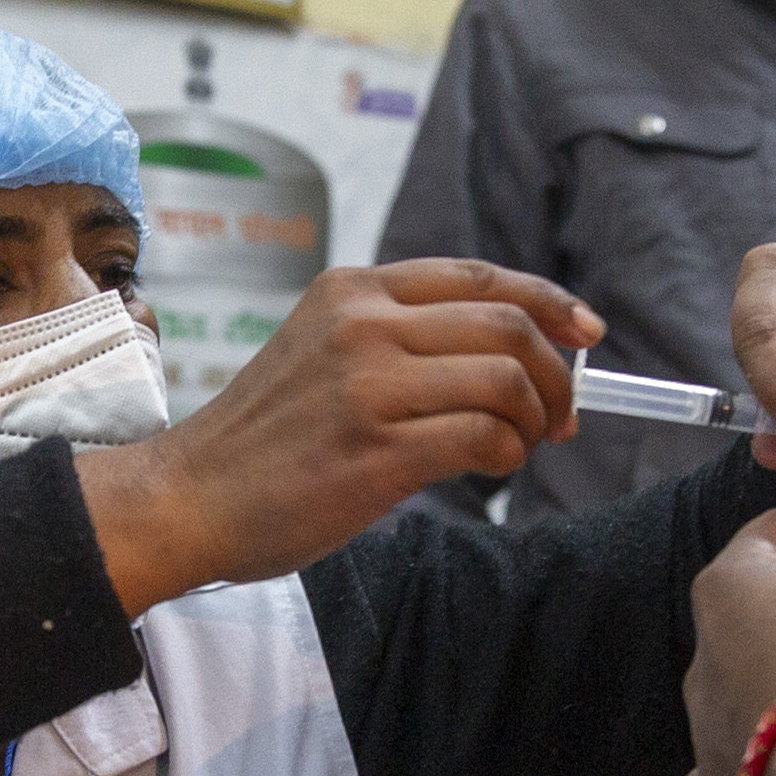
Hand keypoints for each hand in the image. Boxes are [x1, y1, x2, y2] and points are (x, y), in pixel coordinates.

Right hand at [77, 260, 600, 610]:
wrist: (187, 496)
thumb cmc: (262, 440)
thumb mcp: (322, 351)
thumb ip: (397, 337)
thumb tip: (506, 352)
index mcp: (353, 290)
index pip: (479, 279)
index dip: (549, 302)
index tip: (588, 332)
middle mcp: (364, 324)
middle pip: (507, 324)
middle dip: (557, 372)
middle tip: (562, 416)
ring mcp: (369, 385)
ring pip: (505, 378)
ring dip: (534, 419)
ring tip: (520, 447)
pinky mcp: (377, 449)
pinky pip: (484, 437)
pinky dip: (507, 454)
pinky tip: (491, 468)